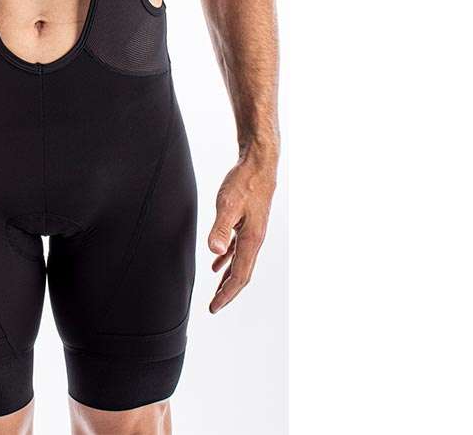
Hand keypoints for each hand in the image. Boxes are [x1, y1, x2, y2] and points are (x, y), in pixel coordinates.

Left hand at [208, 149, 276, 313]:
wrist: (258, 164)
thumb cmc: (244, 182)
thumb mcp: (229, 204)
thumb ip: (221, 228)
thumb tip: (215, 253)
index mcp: (252, 239)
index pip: (239, 275)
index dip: (226, 293)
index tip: (214, 307)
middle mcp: (255, 239)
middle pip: (242, 273)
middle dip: (228, 292)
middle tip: (214, 306)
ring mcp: (252, 232)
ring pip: (240, 262)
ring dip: (228, 278)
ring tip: (217, 292)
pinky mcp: (248, 223)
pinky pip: (238, 249)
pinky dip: (228, 260)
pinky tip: (218, 262)